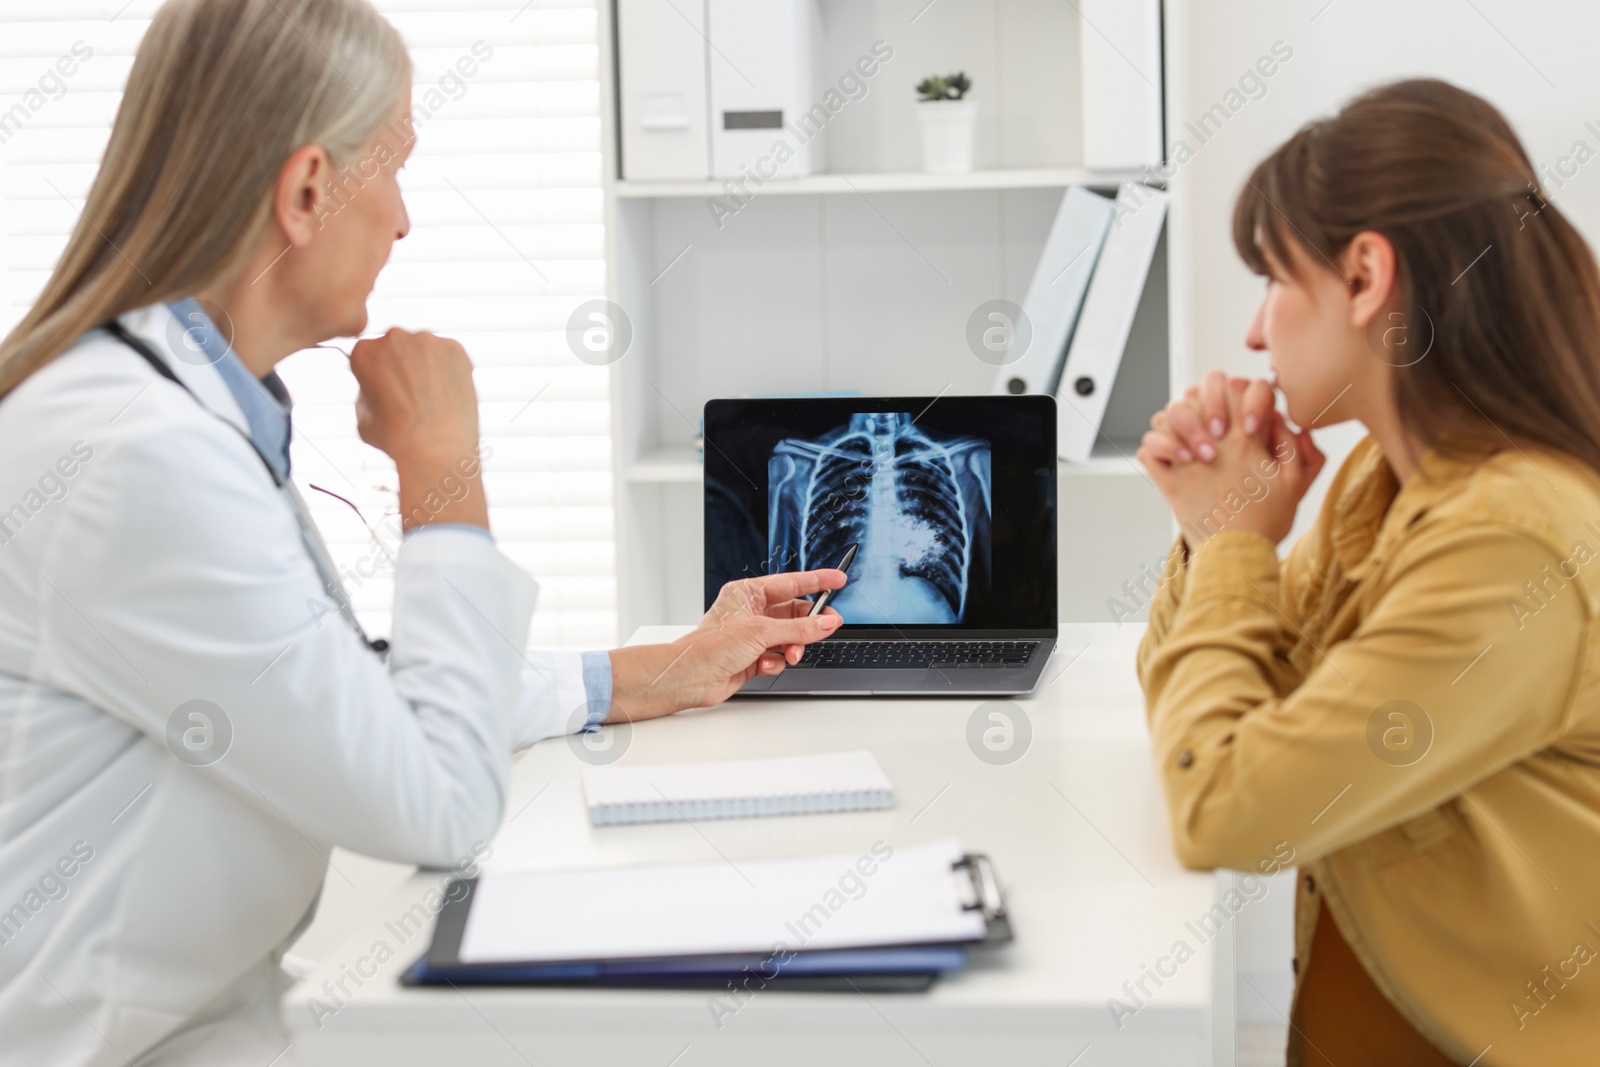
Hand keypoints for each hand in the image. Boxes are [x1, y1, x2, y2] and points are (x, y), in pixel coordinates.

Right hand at [348, 329, 487, 531]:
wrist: (435, 446)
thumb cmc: (396, 438)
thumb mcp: (363, 417)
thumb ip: (366, 392)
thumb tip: (378, 384)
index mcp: (364, 351)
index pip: (369, 355)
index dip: (378, 375)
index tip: (388, 394)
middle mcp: (393, 337)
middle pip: (397, 347)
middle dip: (403, 366)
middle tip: (413, 396)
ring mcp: (426, 339)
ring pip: (424, 350)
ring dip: (426, 366)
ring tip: (433, 398)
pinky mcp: (454, 347)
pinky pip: (449, 356)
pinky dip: (450, 370)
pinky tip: (448, 393)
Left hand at [605, 570, 847, 720]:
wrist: (690, 678)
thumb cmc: (710, 647)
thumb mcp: (762, 632)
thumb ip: (800, 629)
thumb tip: (827, 623)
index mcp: (747, 593)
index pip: (790, 583)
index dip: (817, 580)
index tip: (838, 579)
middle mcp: (750, 611)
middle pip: (793, 613)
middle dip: (808, 625)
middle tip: (828, 627)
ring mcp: (752, 635)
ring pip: (789, 637)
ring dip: (792, 647)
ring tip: (790, 654)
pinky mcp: (752, 657)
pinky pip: (778, 656)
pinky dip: (776, 661)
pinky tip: (764, 665)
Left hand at [1138, 375, 1324, 546]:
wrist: (1239, 555)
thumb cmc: (1268, 519)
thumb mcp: (1296, 480)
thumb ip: (1293, 444)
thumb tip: (1278, 416)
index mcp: (1246, 441)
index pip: (1238, 388)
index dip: (1240, 392)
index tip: (1245, 416)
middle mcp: (1213, 446)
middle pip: (1197, 395)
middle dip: (1202, 400)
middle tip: (1211, 422)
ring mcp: (1187, 464)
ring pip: (1165, 419)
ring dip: (1175, 423)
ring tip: (1189, 437)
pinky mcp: (1169, 483)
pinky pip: (1148, 452)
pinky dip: (1155, 448)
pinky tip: (1171, 456)